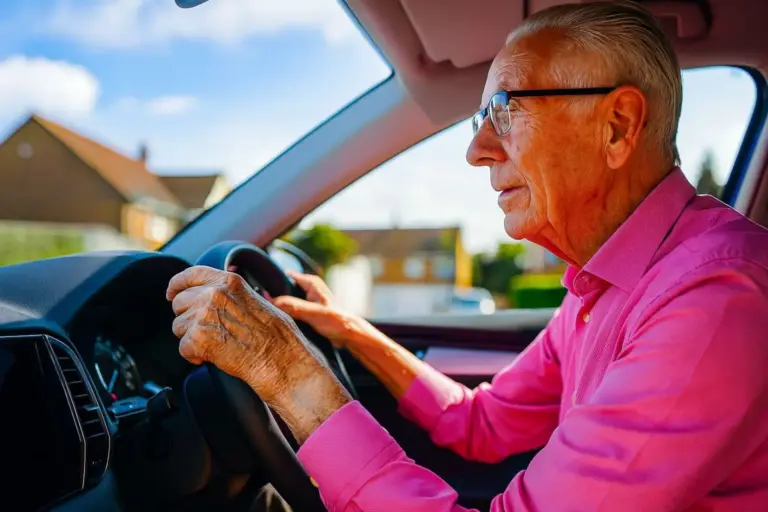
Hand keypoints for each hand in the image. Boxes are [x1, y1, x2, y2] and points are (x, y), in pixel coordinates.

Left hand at [166, 266, 349, 441]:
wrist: (280, 359)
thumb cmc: (275, 336)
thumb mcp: (255, 300)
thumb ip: (230, 294)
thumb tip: (211, 296)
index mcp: (228, 282)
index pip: (190, 275)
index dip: (177, 285)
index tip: (172, 293)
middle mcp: (213, 294)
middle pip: (180, 303)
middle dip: (188, 319)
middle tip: (208, 331)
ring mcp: (204, 315)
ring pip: (178, 327)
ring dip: (192, 339)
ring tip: (216, 344)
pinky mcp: (199, 339)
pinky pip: (183, 348)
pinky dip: (194, 357)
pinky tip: (213, 356)